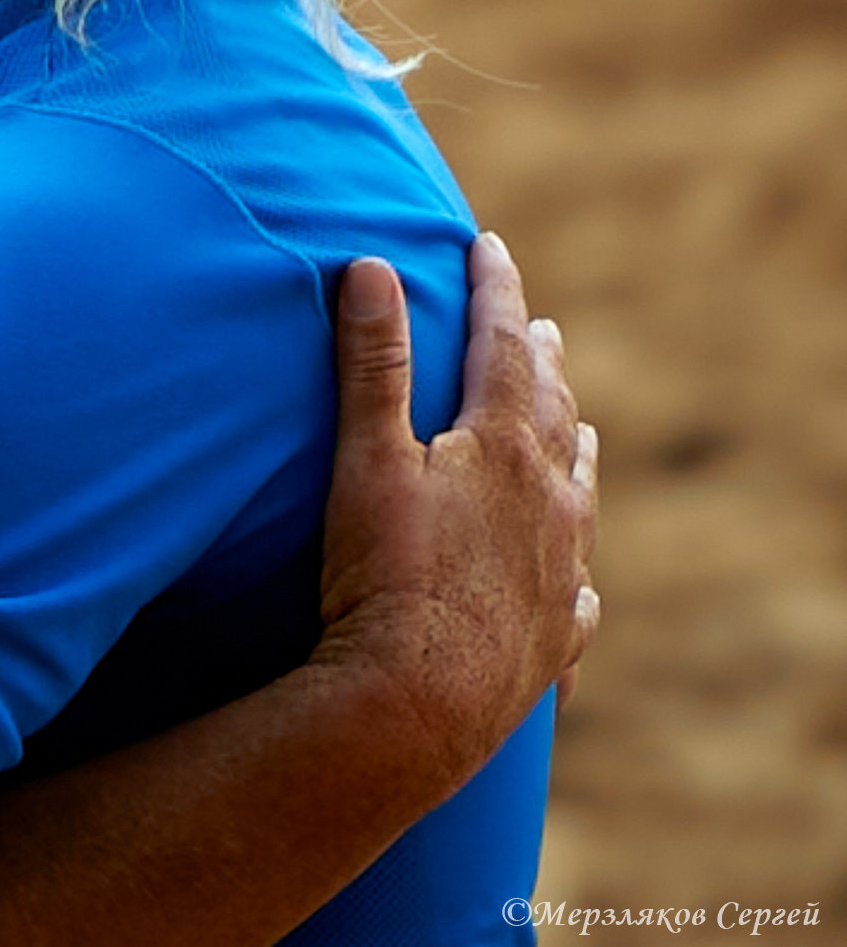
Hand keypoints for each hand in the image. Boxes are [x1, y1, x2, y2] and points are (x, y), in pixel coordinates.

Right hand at [312, 234, 598, 792]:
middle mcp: (549, 500)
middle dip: (540, 360)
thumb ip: (371, 361)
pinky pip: (580, 590)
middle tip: (541, 328)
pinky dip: (574, 567)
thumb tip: (370, 266)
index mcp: (503, 447)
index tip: (487, 245)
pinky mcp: (558, 633)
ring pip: (581, 490)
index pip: (504, 343)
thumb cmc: (383, 574)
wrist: (419, 701)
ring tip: (572, 426)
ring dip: (571, 447)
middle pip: (552, 409)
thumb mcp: (366, 457)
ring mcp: (561, 568)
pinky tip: (575, 577)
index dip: (495, 288)